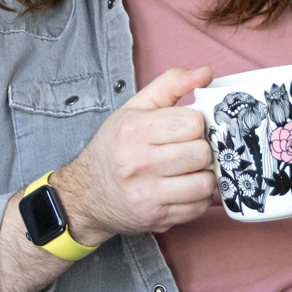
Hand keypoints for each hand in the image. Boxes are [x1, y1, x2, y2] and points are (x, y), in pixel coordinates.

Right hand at [52, 66, 217, 243]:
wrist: (85, 195)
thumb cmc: (113, 147)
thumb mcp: (134, 109)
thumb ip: (170, 85)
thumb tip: (206, 73)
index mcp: (134, 131)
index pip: (192, 122)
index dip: (195, 124)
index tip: (185, 128)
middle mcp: (139, 164)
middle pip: (202, 152)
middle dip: (200, 149)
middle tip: (187, 149)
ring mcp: (148, 195)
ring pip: (205, 182)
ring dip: (203, 174)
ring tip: (188, 169)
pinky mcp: (157, 218)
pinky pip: (199, 206)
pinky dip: (198, 196)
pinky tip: (183, 187)